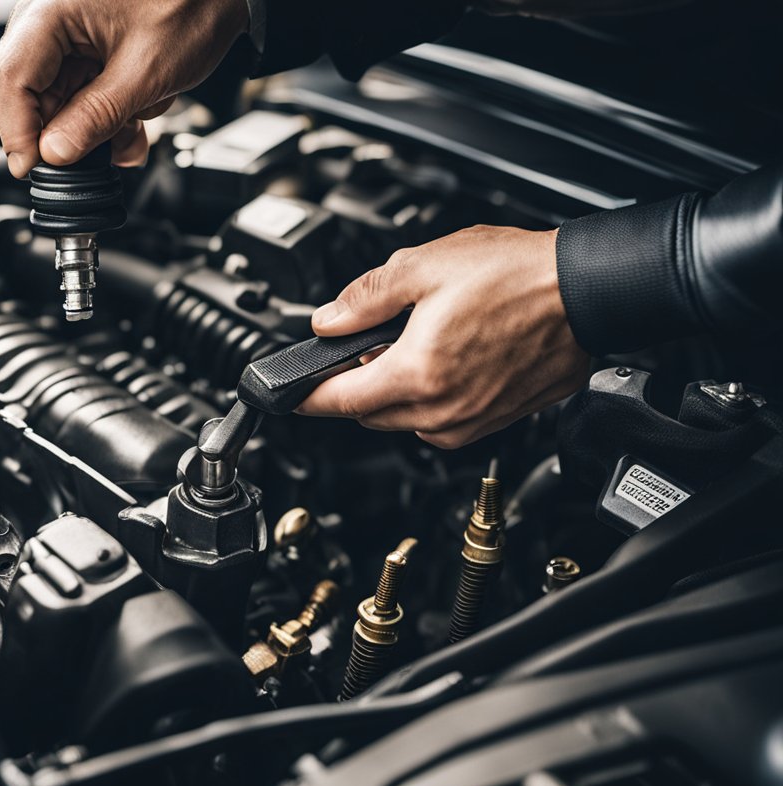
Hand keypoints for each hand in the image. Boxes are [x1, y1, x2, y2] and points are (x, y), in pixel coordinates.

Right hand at [0, 0, 249, 177]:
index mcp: (50, 9)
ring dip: (91, 130)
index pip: (10, 78)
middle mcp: (46, 17)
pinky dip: (103, 117)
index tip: (34, 168)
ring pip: (54, 101)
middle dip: (62, 134)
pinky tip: (132, 124)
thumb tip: (54, 154)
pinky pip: (76, 94)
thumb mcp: (146, 72)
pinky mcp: (81, 47)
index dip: (18, 131)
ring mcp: (63, 33)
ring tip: (131, 132)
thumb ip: (96, 116)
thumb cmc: (191, 4)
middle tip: (95, 158)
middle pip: (25, 94)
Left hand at [298, 226, 589, 448]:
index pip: (338, 402)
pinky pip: (442, 423)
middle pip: (369, 414)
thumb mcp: (423, 267)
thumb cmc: (519, 276)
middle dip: (356, 385)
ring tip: (418, 343)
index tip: (292, 393)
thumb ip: (364, 298)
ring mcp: (471, 422)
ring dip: (394, 393)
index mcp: (416, 375)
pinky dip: (429, 399)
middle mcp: (442, 412)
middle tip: (367, 343)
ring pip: (405, 421)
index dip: (307, 396)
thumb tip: (327, 320)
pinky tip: (447, 359)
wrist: (588, 292)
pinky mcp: (496, 421)